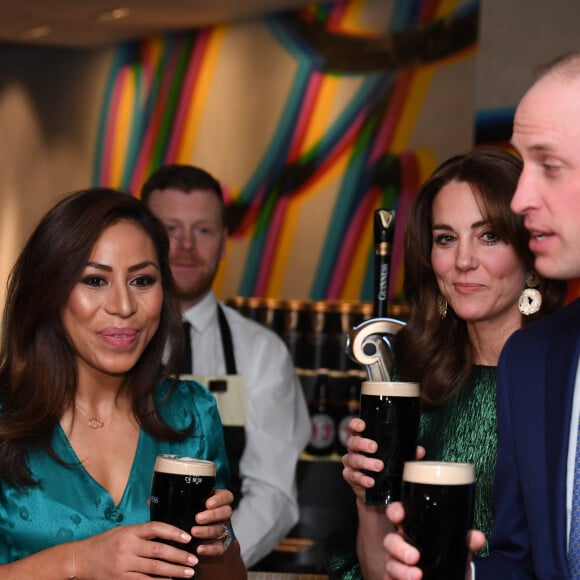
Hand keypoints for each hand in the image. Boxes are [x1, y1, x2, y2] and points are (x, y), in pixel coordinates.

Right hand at [74, 521, 197, 578]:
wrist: (80, 559)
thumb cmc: (105, 542)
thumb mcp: (123, 530)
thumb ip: (142, 531)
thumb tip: (166, 531)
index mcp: (130, 531)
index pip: (156, 528)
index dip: (173, 532)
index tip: (188, 538)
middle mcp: (127, 547)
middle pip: (158, 551)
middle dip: (178, 556)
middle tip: (194, 559)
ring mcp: (123, 565)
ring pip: (153, 568)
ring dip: (173, 571)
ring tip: (188, 573)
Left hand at [191, 488, 233, 555]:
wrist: (188, 537)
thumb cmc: (188, 515)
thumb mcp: (190, 504)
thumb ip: (191, 498)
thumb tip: (180, 491)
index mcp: (218, 502)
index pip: (226, 496)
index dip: (220, 499)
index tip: (208, 504)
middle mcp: (222, 515)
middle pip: (226, 512)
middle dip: (212, 515)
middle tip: (198, 518)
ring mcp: (222, 530)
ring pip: (220, 529)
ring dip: (207, 531)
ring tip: (194, 532)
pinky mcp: (219, 545)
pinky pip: (219, 548)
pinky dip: (209, 549)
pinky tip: (199, 548)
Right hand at [341, 419, 425, 501]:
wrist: (377, 493)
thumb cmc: (385, 469)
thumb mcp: (396, 460)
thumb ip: (406, 454)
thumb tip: (419, 450)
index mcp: (363, 441)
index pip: (355, 429)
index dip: (356, 425)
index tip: (362, 426)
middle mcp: (355, 451)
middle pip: (352, 442)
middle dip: (362, 443)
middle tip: (374, 447)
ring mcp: (351, 464)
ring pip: (353, 459)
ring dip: (365, 462)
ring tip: (378, 466)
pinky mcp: (351, 477)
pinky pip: (353, 476)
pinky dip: (362, 479)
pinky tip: (371, 481)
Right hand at [383, 502, 485, 579]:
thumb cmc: (449, 565)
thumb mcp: (458, 553)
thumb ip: (466, 543)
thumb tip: (477, 537)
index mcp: (414, 531)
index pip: (398, 515)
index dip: (395, 512)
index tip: (399, 517)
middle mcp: (402, 546)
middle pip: (390, 540)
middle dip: (399, 547)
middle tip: (414, 556)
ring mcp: (396, 564)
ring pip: (389, 562)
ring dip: (401, 569)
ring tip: (417, 576)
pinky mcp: (393, 579)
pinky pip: (388, 578)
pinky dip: (398, 579)